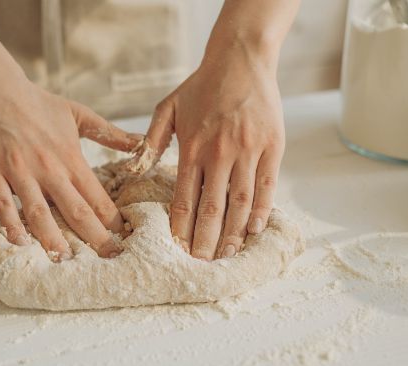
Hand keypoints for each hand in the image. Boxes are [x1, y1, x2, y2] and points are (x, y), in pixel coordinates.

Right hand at [0, 78, 141, 259]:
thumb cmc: (37, 102)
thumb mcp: (78, 114)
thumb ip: (110, 133)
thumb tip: (141, 143)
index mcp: (70, 157)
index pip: (97, 196)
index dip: (112, 220)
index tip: (124, 238)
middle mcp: (48, 168)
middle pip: (75, 210)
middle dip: (94, 237)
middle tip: (108, 258)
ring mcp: (19, 172)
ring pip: (39, 212)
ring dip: (53, 239)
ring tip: (65, 260)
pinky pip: (2, 204)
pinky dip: (11, 225)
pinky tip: (20, 243)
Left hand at [143, 49, 284, 259]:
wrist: (241, 58)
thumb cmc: (201, 85)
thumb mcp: (167, 107)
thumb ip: (151, 140)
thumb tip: (135, 169)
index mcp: (191, 147)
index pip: (184, 198)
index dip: (181, 228)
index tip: (178, 250)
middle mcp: (219, 152)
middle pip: (212, 207)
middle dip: (206, 240)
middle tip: (202, 265)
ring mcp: (248, 150)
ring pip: (240, 201)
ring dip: (233, 232)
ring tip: (227, 256)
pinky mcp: (272, 146)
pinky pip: (267, 185)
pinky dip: (261, 210)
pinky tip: (254, 230)